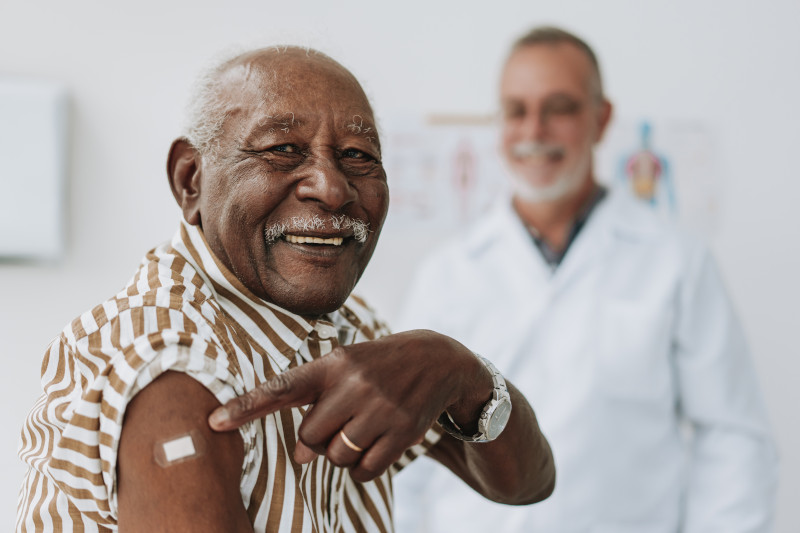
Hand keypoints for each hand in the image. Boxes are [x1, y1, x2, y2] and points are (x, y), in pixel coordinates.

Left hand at [208, 330, 491, 481]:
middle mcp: (354, 384)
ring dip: (340, 454)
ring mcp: (379, 409)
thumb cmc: (377, 366)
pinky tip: (373, 447)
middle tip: (338, 424)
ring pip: (336, 457)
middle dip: (317, 440)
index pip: (282, 388)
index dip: (246, 406)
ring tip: (359, 430)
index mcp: (332, 364)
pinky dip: (361, 468)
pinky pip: (364, 471)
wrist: (437, 360)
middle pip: (310, 438)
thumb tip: (301, 456)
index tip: (214, 422)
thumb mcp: (345, 365)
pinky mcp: (401, 432)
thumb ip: (316, 401)